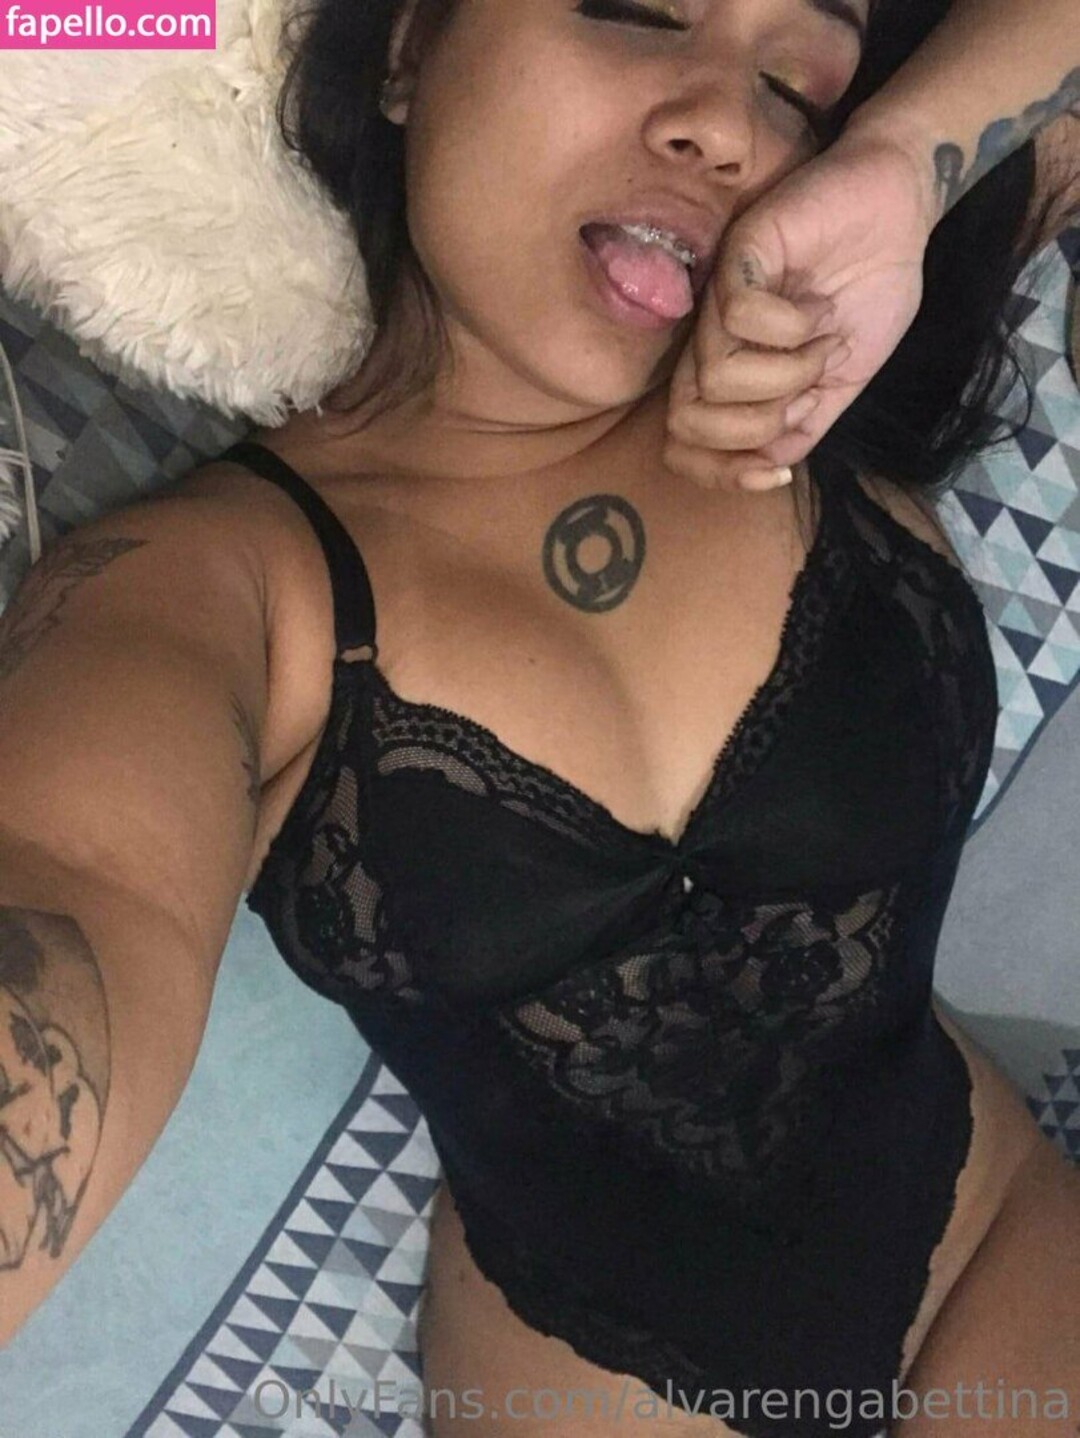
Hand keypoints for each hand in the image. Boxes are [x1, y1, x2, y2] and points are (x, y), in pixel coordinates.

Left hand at [663, 128, 936, 491]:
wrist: (899, 211)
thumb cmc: (869, 289)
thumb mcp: (841, 381)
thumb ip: (801, 427)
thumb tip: (765, 470)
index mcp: (728, 374)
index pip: (681, 445)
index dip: (721, 473)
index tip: (777, 474)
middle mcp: (712, 339)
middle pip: (687, 421)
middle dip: (757, 427)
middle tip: (809, 388)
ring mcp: (719, 297)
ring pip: (716, 376)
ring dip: (787, 372)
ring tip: (821, 338)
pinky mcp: (739, 253)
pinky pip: (740, 317)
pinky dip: (792, 328)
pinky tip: (817, 307)